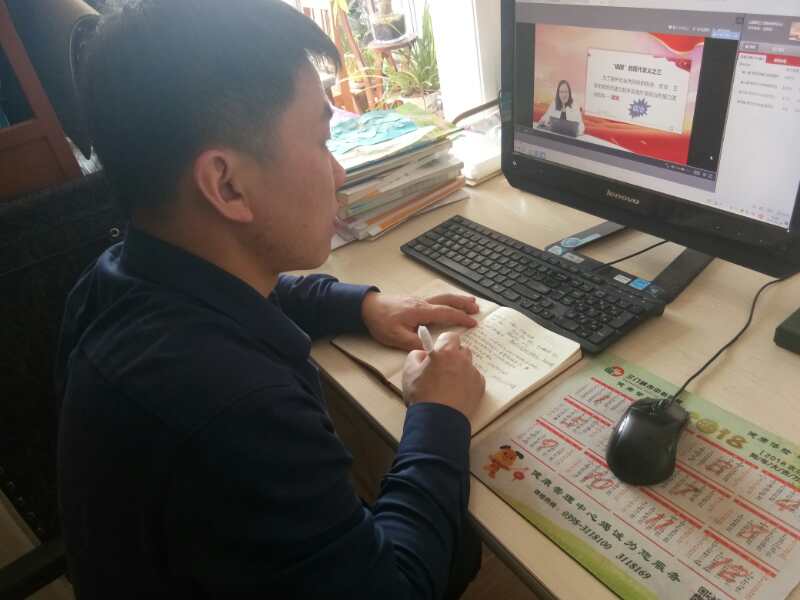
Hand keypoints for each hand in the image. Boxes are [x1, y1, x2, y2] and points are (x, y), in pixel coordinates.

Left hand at [361, 291, 478, 350]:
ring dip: (457, 299)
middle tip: (477, 309)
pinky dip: (448, 299)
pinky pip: (436, 298)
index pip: (445, 313)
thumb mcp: (395, 337)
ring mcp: (418, 300)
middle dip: (463, 304)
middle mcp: (422, 303)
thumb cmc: (380, 321)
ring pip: (442, 297)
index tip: (473, 323)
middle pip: (448, 300)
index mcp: (420, 311)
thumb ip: (414, 343)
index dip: (460, 318)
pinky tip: (449, 303)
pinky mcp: (414, 301)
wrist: (366, 306)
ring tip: (470, 301)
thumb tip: (431, 350)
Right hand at [402, 331, 484, 419]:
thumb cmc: (422, 396)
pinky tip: (457, 392)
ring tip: (450, 382)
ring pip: (468, 364)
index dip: (444, 342)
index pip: (450, 336)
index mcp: (445, 352)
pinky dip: (467, 382)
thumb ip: (415, 356)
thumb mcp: (409, 372)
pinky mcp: (479, 386)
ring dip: (461, 368)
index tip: (439, 350)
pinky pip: (474, 378)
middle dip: (454, 354)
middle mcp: (461, 359)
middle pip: (462, 349)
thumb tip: (423, 354)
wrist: (438, 420)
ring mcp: (472, 373)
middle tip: (443, 367)